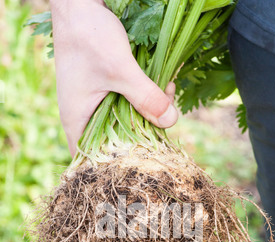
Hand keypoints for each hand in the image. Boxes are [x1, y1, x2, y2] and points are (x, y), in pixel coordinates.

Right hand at [50, 0, 177, 155]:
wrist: (79, 3)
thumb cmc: (90, 36)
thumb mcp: (121, 69)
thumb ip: (145, 96)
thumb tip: (170, 121)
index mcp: (77, 121)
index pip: (92, 160)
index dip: (115, 165)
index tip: (143, 161)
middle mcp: (84, 117)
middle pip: (114, 142)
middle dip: (141, 136)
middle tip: (166, 124)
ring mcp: (95, 103)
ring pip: (124, 121)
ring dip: (147, 114)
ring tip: (168, 99)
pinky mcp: (106, 89)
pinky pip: (127, 103)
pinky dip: (144, 98)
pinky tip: (163, 87)